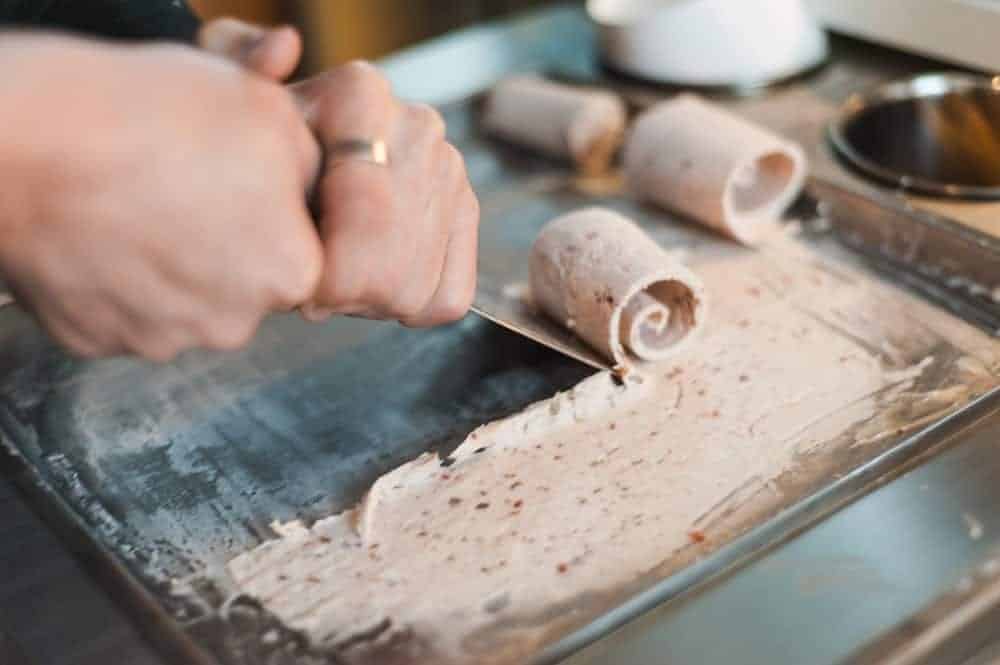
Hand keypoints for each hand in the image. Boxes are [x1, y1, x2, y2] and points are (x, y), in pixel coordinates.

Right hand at [0, 35, 322, 360]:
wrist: (32, 142)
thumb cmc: (151, 119)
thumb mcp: (268, 110)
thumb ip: (308, 161)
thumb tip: (309, 184)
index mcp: (291, 273)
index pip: (300, 251)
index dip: (270, 210)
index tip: (237, 181)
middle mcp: (232, 324)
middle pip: (241, 282)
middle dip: (222, 241)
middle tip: (182, 185)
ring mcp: (161, 338)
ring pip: (181, 299)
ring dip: (168, 261)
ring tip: (136, 203)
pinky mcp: (98, 341)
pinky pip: (122, 308)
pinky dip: (116, 277)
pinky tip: (102, 231)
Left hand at [201, 20, 479, 326]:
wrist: (302, 149)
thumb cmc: (260, 139)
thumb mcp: (235, 104)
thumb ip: (241, 64)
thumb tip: (282, 50)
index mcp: (363, 95)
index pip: (367, 216)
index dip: (322, 272)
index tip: (289, 269)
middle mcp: (418, 128)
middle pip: (390, 269)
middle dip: (342, 296)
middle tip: (308, 288)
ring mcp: (450, 172)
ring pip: (417, 290)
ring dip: (367, 304)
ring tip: (335, 280)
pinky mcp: (467, 212)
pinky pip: (449, 298)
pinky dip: (407, 308)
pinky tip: (370, 285)